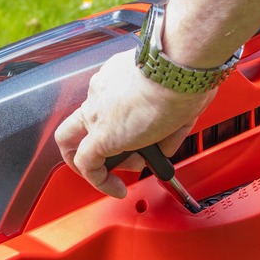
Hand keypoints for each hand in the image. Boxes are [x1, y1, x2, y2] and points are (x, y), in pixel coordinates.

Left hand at [55, 49, 214, 197]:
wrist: (178, 70)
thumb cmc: (183, 75)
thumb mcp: (176, 99)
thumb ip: (167, 125)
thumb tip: (164, 146)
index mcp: (117, 77)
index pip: (107, 103)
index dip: (123, 125)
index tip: (140, 136)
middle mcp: (101, 91)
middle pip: (83, 121)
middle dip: (101, 144)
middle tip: (129, 155)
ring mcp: (96, 112)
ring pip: (75, 141)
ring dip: (99, 162)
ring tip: (127, 172)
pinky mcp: (100, 135)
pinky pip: (87, 165)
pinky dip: (100, 181)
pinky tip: (117, 189)